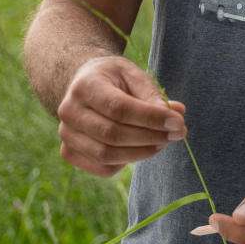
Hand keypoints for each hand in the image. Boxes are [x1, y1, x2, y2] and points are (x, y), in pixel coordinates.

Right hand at [55, 55, 184, 177]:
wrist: (84, 85)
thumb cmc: (114, 80)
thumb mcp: (134, 75)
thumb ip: (152, 95)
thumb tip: (176, 115)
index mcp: (85, 86)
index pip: (119, 108)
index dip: (150, 118)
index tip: (178, 122)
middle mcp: (69, 112)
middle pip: (113, 134)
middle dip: (150, 137)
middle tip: (177, 134)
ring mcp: (66, 135)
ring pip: (107, 155)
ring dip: (142, 153)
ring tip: (162, 142)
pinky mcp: (69, 153)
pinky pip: (103, 168)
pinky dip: (127, 162)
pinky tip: (141, 148)